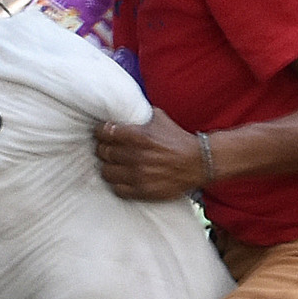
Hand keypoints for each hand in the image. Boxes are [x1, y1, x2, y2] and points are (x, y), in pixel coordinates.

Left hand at [95, 109, 209, 201]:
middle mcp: (136, 156)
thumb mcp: (159, 118)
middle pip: (103, 152)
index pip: (105, 132)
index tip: (100, 132)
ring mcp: (139, 175)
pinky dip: (116, 183)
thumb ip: (139, 113)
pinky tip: (120, 177)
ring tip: (110, 163)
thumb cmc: (177, 138)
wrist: (198, 163)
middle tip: (104, 147)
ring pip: (106, 172)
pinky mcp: (143, 191)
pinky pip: (118, 189)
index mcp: (138, 136)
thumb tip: (122, 108)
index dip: (99, 132)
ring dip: (107, 166)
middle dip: (101, 148)